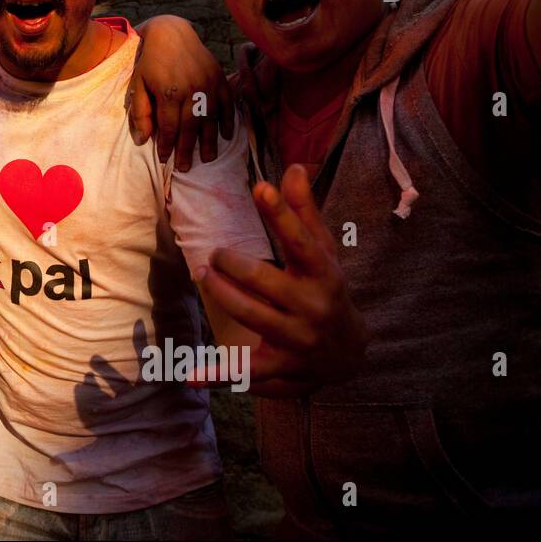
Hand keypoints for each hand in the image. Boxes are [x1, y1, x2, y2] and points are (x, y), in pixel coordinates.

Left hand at [128, 15, 233, 170]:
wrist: (171, 32)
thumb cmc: (149, 60)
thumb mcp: (138, 84)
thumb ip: (140, 112)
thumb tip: (142, 140)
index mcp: (169, 92)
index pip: (169, 128)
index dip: (166, 145)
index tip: (164, 159)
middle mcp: (192, 90)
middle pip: (190, 128)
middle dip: (187, 150)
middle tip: (185, 168)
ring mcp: (208, 83)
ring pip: (210, 119)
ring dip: (209, 141)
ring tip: (207, 158)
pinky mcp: (219, 77)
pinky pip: (227, 103)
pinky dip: (228, 120)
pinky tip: (226, 136)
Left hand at [197, 164, 365, 394]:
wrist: (351, 354)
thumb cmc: (326, 289)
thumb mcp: (322, 252)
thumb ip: (304, 211)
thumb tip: (293, 166)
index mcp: (325, 273)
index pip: (302, 240)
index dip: (281, 213)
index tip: (259, 187)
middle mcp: (314, 306)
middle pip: (265, 279)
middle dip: (231, 263)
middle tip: (214, 254)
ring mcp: (298, 340)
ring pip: (251, 315)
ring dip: (221, 294)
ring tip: (203, 275)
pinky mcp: (282, 369)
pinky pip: (245, 371)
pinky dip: (217, 375)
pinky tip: (189, 374)